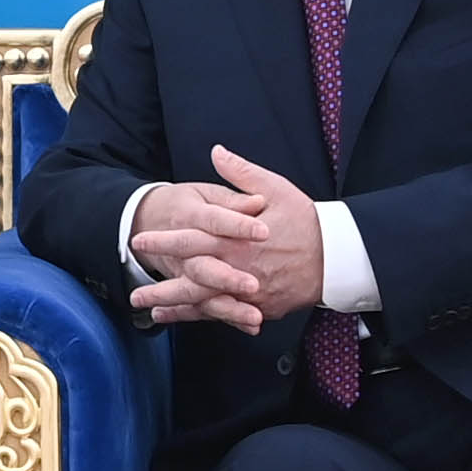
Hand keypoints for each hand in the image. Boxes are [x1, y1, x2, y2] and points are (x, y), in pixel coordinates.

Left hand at [130, 145, 324, 332]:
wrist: (338, 257)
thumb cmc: (306, 221)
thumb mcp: (275, 188)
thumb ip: (241, 173)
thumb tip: (216, 151)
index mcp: (235, 239)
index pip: (191, 239)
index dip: (163, 241)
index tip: (139, 239)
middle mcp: (237, 269)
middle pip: (190, 280)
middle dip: (160, 287)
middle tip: (133, 293)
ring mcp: (247, 292)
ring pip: (204, 303)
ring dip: (175, 308)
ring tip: (150, 312)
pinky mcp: (259, 307)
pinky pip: (225, 314)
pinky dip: (202, 318)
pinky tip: (184, 320)